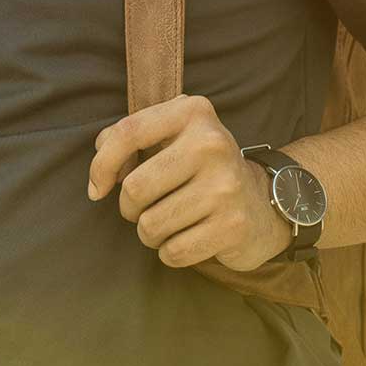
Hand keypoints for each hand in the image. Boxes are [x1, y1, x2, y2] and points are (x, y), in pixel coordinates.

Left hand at [85, 94, 288, 270]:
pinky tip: (185, 239)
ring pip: (151, 225)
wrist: (267, 200)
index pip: (127, 133)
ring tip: (167, 223)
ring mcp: (226, 187)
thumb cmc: (200, 167)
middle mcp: (212, 145)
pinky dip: (169, 252)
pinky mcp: (234, 226)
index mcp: (192, 113)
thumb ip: (127, 137)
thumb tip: (101, 173)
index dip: (101, 165)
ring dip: (149, 233)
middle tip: (143, 208)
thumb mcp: (170, 135)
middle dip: (128, 208)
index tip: (98, 188)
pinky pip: (174, 252)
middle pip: (135, 189)